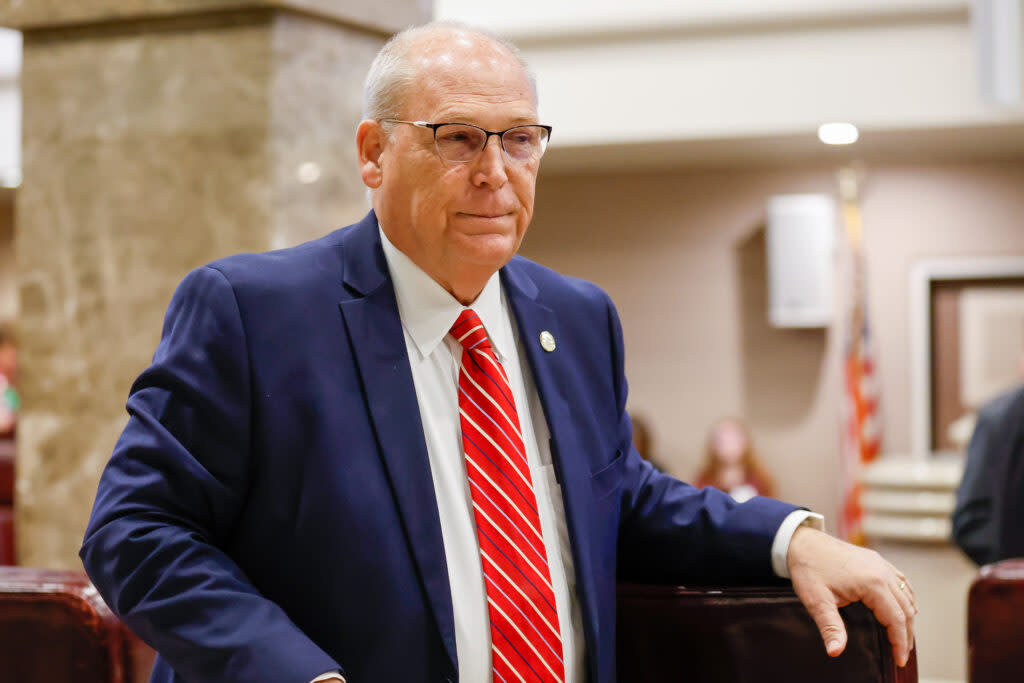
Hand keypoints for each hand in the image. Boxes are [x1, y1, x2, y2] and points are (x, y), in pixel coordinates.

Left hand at [787, 526, 916, 666]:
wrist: (801, 542)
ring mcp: (881, 564)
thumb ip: (830, 628)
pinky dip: (906, 598)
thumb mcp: (817, 601)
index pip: (896, 619)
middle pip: (906, 609)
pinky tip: (904, 608)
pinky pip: (900, 581)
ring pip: (906, 595)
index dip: (900, 643)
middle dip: (906, 634)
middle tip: (902, 655)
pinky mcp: (876, 560)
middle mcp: (882, 572)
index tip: (899, 660)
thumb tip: (835, 651)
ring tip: (903, 638)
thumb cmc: (809, 569)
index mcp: (873, 583)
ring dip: (908, 617)